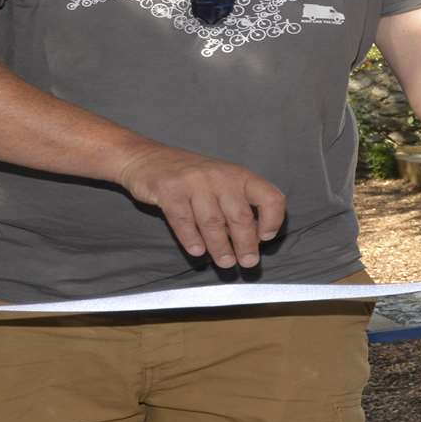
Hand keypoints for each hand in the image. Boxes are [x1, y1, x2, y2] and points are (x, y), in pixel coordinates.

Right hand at [115, 143, 285, 267]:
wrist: (147, 159)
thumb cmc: (192, 178)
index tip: (266, 237)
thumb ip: (237, 206)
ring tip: (226, 262)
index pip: (269, 197)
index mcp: (240, 176)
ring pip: (213, 222)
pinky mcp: (169, 190)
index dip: (273, 219)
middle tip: (248, 262)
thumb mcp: (222, 184)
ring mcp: (194, 183)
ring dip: (221, 247)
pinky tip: (197, 252)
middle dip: (246, 243)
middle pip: (240, 216)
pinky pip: (184, 220)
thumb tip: (253, 239)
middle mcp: (220, 177)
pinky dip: (191, 238)